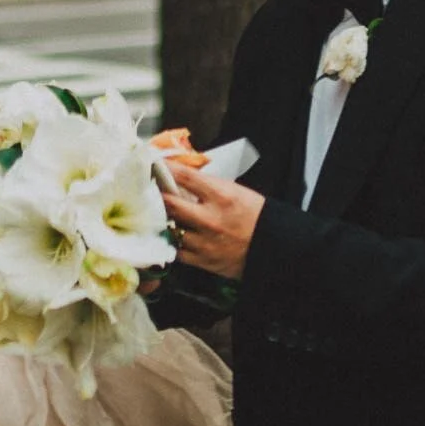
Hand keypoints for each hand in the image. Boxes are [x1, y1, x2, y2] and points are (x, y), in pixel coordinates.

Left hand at [164, 163, 265, 281]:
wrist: (271, 246)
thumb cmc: (254, 215)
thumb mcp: (234, 191)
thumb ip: (208, 185)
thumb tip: (182, 177)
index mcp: (221, 196)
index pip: (185, 176)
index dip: (166, 168)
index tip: (155, 164)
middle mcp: (210, 218)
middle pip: (171, 204)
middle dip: (159, 196)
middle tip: (153, 191)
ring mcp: (205, 242)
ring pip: (171, 228)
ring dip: (167, 221)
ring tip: (166, 215)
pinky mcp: (203, 261)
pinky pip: (178, 251)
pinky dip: (176, 243)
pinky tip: (178, 236)